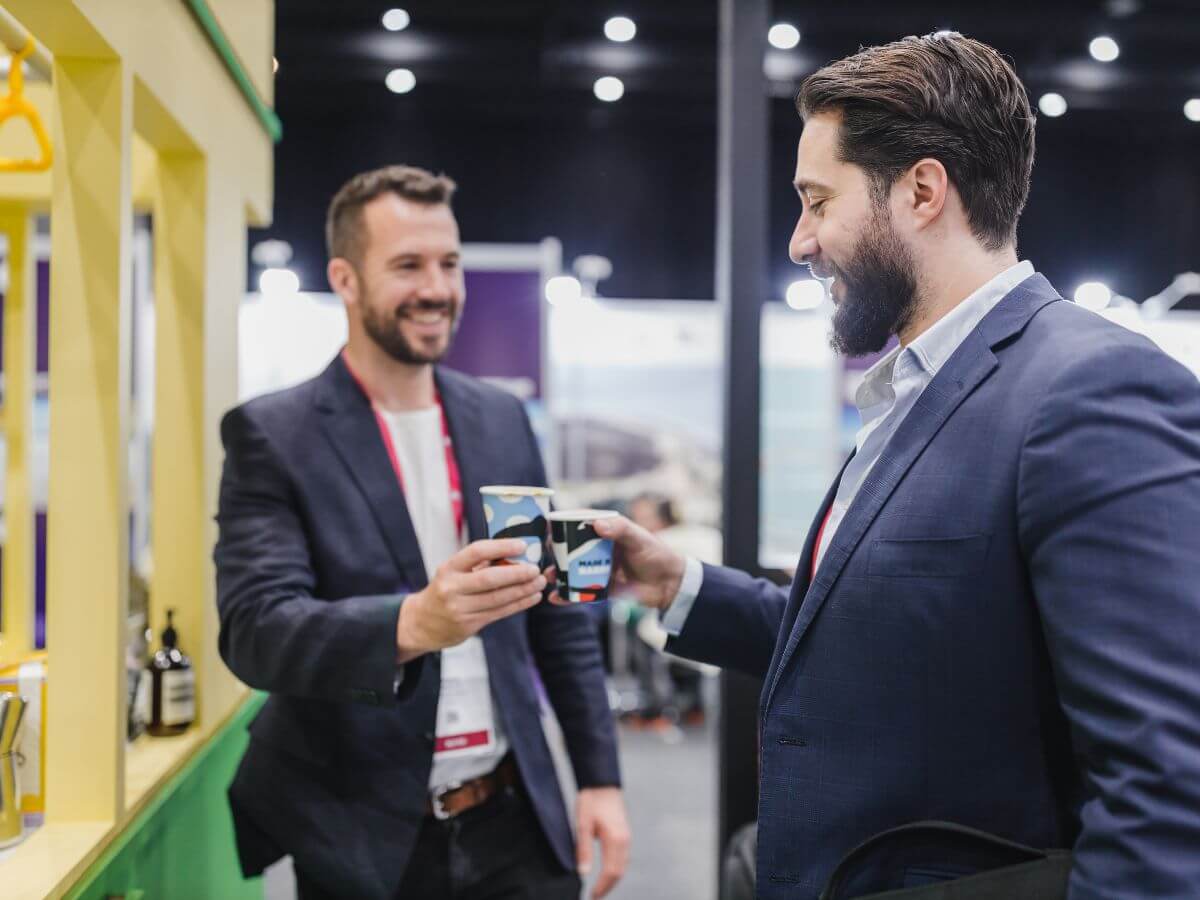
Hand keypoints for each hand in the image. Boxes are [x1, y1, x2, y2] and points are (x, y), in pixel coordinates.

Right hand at [396, 539, 544, 660]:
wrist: (421, 623)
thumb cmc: (444, 591)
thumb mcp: (453, 573)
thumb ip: (478, 565)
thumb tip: (513, 553)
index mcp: (449, 568)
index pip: (477, 552)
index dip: (501, 547)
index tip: (522, 545)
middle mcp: (452, 588)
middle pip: (490, 579)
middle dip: (517, 573)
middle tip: (536, 569)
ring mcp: (460, 609)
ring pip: (498, 598)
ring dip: (523, 590)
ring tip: (539, 582)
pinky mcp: (468, 625)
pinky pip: (499, 613)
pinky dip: (519, 604)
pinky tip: (532, 597)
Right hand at [545, 515, 684, 609]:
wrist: (670, 585)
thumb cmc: (656, 554)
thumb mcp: (638, 538)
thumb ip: (619, 529)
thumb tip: (597, 524)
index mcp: (605, 534)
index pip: (578, 527)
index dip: (561, 528)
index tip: (546, 530)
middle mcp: (598, 551)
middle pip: (570, 551)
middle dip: (554, 554)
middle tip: (543, 556)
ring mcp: (597, 571)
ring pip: (571, 572)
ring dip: (557, 574)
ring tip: (548, 577)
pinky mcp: (600, 590)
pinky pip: (580, 593)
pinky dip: (567, 596)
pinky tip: (555, 598)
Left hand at [575, 786, 629, 898]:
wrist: (601, 782)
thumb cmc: (591, 800)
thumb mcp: (582, 824)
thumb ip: (583, 849)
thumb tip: (583, 873)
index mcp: (615, 839)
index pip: (611, 872)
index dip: (602, 887)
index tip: (592, 896)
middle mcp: (625, 840)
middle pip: (619, 872)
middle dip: (608, 887)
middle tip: (595, 897)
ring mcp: (626, 837)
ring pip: (623, 866)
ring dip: (612, 880)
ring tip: (599, 889)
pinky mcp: (624, 833)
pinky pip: (623, 858)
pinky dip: (616, 870)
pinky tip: (607, 873)